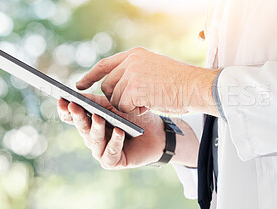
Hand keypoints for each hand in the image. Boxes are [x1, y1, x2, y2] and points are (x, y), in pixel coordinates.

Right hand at [57, 93, 165, 168]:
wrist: (157, 133)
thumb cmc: (135, 118)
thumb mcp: (115, 105)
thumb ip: (97, 101)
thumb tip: (76, 94)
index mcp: (90, 123)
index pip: (72, 118)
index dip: (66, 111)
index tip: (61, 99)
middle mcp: (92, 138)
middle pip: (82, 128)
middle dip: (78, 117)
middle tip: (73, 106)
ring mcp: (101, 151)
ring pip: (94, 140)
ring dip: (96, 128)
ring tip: (99, 118)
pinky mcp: (112, 161)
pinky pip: (110, 152)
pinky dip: (115, 142)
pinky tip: (119, 132)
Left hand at [76, 47, 219, 116]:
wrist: (197, 87)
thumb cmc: (181, 83)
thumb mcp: (154, 70)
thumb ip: (134, 73)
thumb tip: (114, 86)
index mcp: (135, 54)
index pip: (105, 65)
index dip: (90, 76)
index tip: (79, 86)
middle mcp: (131, 60)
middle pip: (107, 86)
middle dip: (116, 99)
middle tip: (135, 103)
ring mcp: (132, 74)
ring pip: (115, 99)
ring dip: (129, 106)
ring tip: (149, 100)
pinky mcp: (134, 88)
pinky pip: (123, 107)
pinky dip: (135, 112)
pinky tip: (150, 105)